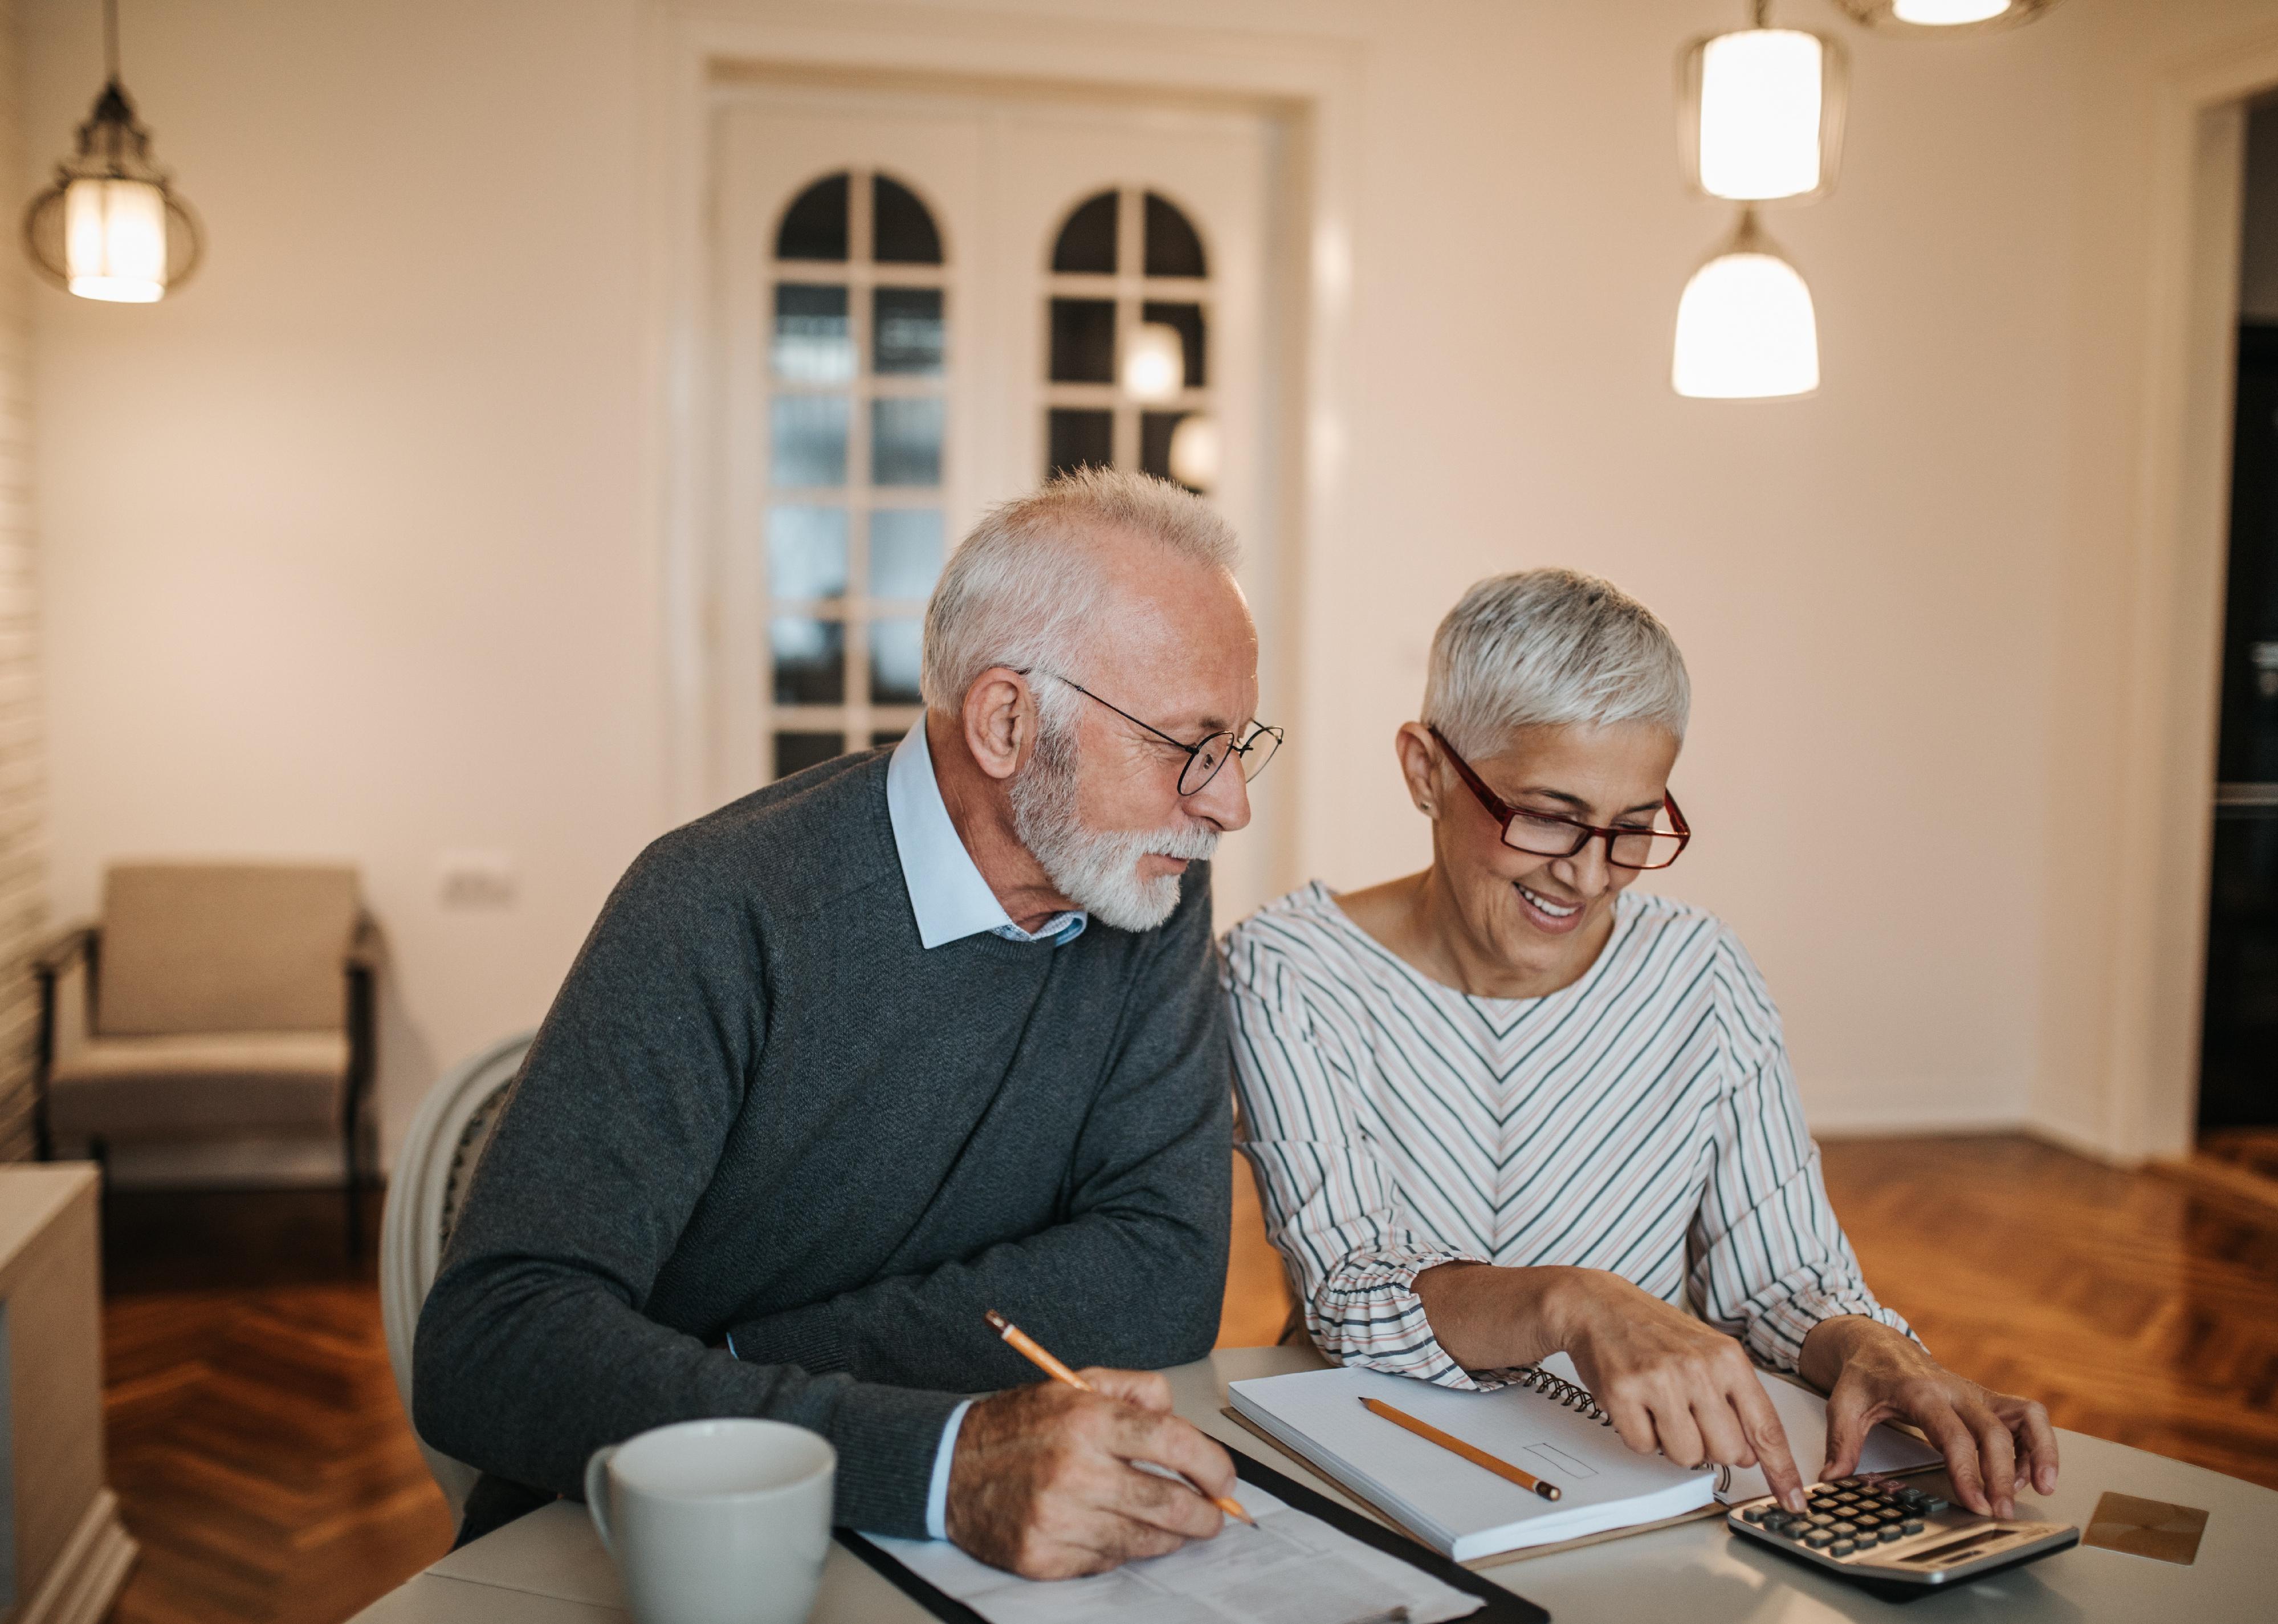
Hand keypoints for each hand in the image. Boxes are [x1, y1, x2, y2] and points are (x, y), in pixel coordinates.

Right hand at [942, 1368, 1235, 1578]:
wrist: (948, 1469)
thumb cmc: (1018, 1426)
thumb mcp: (1074, 1384)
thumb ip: (1133, 1389)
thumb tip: (1178, 1415)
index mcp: (1086, 1420)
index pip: (1173, 1442)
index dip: (1212, 1465)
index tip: (1224, 1480)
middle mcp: (1074, 1470)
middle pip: (1168, 1502)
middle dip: (1204, 1514)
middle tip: (1214, 1515)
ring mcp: (1058, 1519)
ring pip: (1143, 1540)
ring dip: (1170, 1537)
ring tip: (1177, 1526)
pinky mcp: (1044, 1557)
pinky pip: (1106, 1562)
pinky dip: (1122, 1550)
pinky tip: (1120, 1532)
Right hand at [1545, 1270, 1810, 1513]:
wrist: (1597, 1304)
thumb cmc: (1654, 1331)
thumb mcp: (1708, 1352)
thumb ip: (1735, 1401)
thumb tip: (1750, 1455)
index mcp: (1728, 1358)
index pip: (1766, 1427)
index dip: (1781, 1471)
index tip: (1792, 1500)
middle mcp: (1698, 1368)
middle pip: (1727, 1452)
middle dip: (1710, 1448)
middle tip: (1689, 1419)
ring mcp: (1659, 1380)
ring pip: (1686, 1456)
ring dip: (1672, 1444)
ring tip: (1660, 1409)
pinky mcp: (1622, 1391)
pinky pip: (1643, 1447)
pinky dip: (1640, 1435)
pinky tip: (1636, 1405)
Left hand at [1802, 1317, 2057, 1518]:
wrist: (1878, 1344)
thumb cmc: (1864, 1375)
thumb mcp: (1843, 1403)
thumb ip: (1841, 1441)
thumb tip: (1833, 1477)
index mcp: (1920, 1391)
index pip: (1952, 1434)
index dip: (1967, 1470)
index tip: (1975, 1502)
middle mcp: (1956, 1390)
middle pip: (1994, 1432)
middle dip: (2003, 1474)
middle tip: (2002, 1511)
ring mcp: (1976, 1394)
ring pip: (2026, 1415)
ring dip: (2040, 1452)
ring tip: (2040, 1488)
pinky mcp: (1988, 1400)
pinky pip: (2027, 1416)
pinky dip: (2037, 1444)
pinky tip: (2029, 1473)